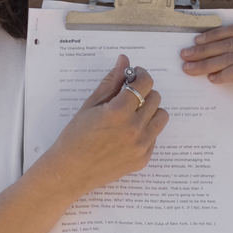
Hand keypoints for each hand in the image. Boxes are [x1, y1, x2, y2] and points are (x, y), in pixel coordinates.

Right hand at [45, 54, 168, 198]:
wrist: (70, 171)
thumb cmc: (75, 137)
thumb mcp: (90, 105)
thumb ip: (111, 82)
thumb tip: (124, 61)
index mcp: (119, 111)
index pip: (145, 82)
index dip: (140, 75)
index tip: (134, 76)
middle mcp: (134, 128)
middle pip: (155, 97)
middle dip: (143, 92)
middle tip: (128, 97)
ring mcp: (141, 145)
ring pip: (161, 116)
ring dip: (150, 111)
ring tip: (132, 115)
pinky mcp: (143, 159)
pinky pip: (155, 136)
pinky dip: (146, 131)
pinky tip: (127, 134)